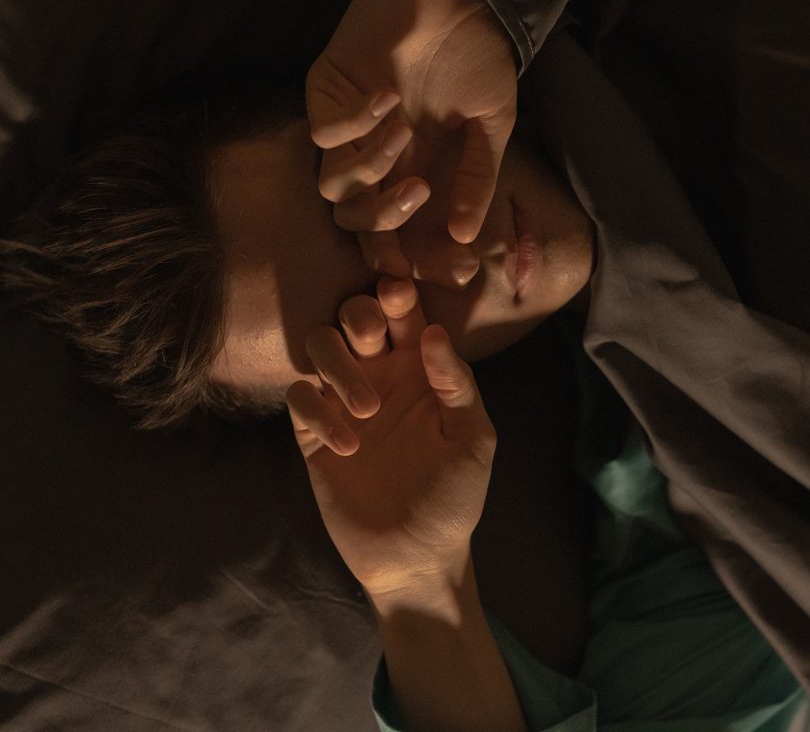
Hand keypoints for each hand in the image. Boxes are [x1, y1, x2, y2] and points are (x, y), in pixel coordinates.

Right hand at [287, 278, 495, 596]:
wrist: (416, 556)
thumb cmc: (455, 495)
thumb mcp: (472, 439)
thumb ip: (458, 385)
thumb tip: (434, 332)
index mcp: (420, 368)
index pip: (403, 312)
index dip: (395, 293)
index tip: (396, 291)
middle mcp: (379, 375)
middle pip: (353, 315)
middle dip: (359, 315)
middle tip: (372, 339)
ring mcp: (342, 402)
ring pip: (319, 346)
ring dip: (337, 366)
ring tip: (369, 411)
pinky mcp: (313, 435)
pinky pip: (298, 398)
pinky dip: (316, 412)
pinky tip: (349, 447)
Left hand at [306, 0, 517, 277]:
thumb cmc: (477, 55)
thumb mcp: (491, 125)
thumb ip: (478, 179)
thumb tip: (466, 236)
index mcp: (415, 172)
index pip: (403, 233)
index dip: (421, 257)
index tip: (457, 265)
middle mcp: (377, 160)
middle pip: (359, 222)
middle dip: (386, 222)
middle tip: (420, 194)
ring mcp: (347, 130)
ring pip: (334, 188)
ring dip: (372, 170)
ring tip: (407, 132)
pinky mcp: (325, 96)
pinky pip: (324, 136)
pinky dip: (355, 125)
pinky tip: (389, 96)